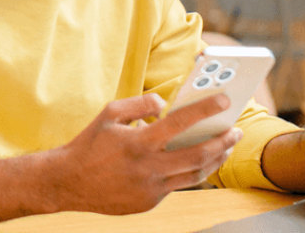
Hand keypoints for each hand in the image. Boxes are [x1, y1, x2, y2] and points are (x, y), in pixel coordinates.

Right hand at [52, 93, 242, 214]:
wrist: (68, 182)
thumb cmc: (90, 143)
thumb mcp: (110, 113)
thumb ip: (140, 104)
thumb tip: (165, 104)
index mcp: (138, 143)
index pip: (180, 123)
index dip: (205, 110)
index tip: (225, 101)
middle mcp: (148, 168)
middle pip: (197, 156)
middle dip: (222, 142)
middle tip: (236, 131)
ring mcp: (150, 189)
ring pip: (194, 176)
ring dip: (214, 160)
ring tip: (225, 147)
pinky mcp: (149, 202)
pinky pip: (176, 185)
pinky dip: (189, 172)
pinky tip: (197, 161)